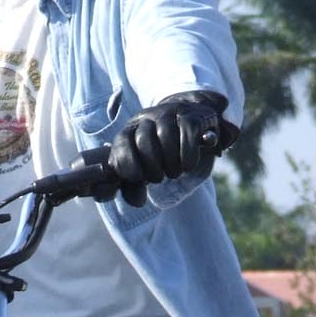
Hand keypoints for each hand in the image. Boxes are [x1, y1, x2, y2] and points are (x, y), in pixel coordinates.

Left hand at [109, 92, 236, 207]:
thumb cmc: (163, 151)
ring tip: (174, 172)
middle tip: (160, 177)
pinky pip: (188, 136)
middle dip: (152, 167)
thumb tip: (137, 202)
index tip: (140, 178)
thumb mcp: (145, 167)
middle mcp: (148, 117)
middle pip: (144, 141)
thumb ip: (134, 185)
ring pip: (166, 137)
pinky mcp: (192, 117)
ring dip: (171, 163)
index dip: (129, 165)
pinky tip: (188, 165)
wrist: (194, 124)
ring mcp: (170, 114)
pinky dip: (188, 157)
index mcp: (131, 128)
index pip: (122, 144)